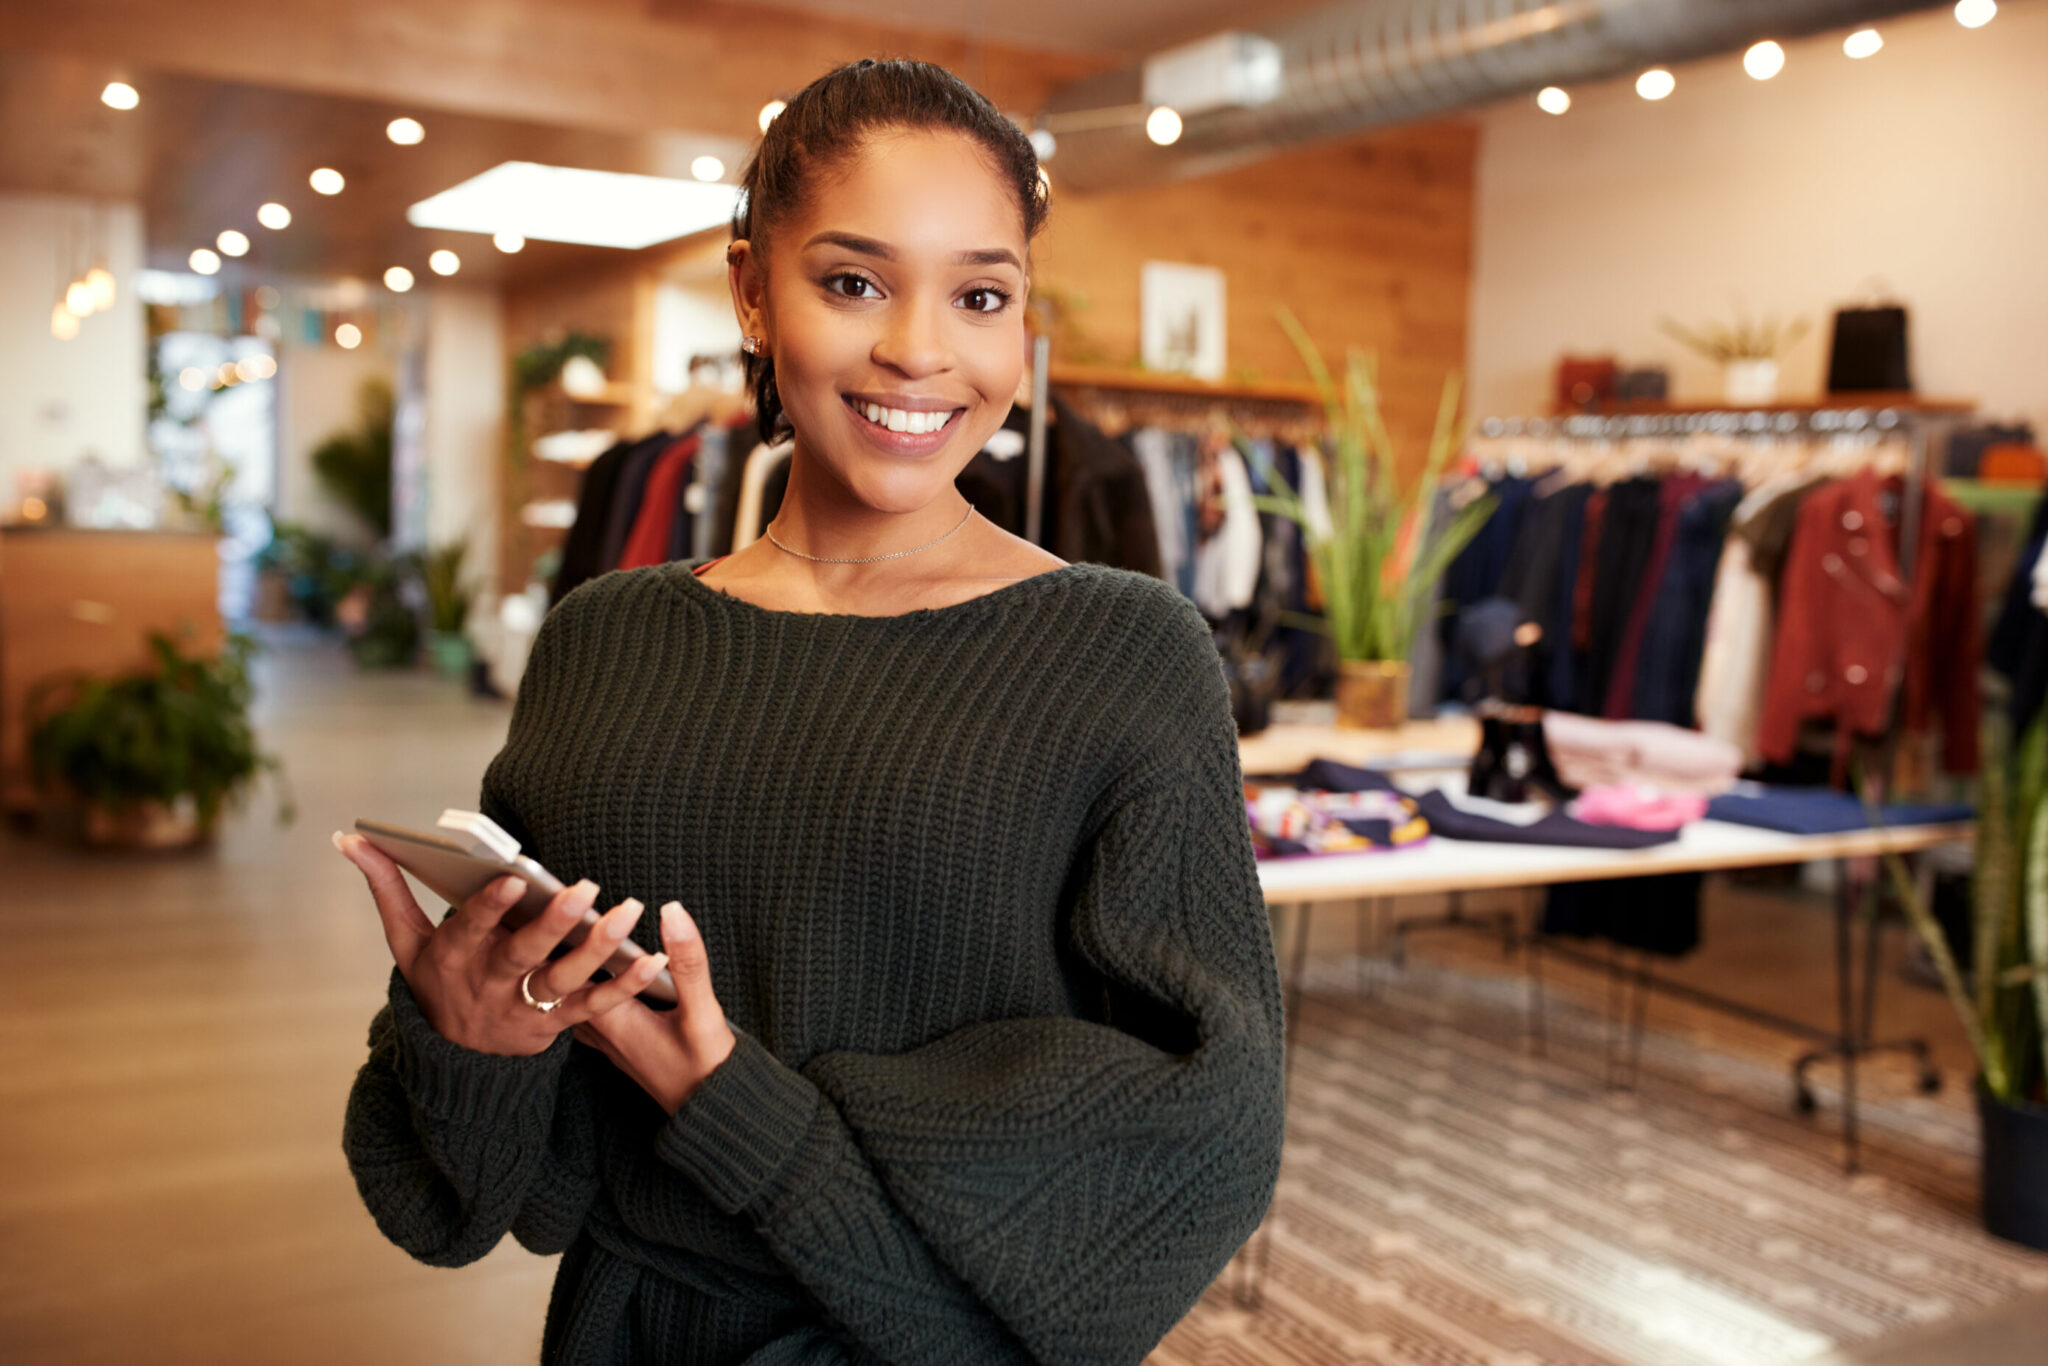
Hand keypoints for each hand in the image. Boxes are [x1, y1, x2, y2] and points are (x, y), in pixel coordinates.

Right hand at [335, 831, 670, 1056]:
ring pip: (564, 980)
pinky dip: (625, 986)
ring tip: (629, 914)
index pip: (470, 930)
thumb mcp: (405, 941)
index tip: (515, 878)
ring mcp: (524, 1008)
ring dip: (598, 949)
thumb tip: (347, 838)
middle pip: (523, 955)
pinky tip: (655, 959)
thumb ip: (385, 887)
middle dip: (553, 923)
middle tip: (586, 887)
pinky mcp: (556, 1026)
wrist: (453, 1060)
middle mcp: (489, 985)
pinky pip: (595, 1009)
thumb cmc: (435, 981)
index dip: (490, 907)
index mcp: (453, 958)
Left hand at [573, 902, 735, 1112]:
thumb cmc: (707, 1067)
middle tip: (555, 903)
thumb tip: (672, 911)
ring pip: (573, 996)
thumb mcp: (702, 1012)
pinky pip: (586, 1010)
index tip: (562, 895)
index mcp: (614, 1018)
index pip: (576, 966)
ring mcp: (607, 1042)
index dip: (568, 931)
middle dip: (562, 944)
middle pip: (567, 980)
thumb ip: (688, 961)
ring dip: (569, 967)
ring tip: (561, 932)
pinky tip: (586, 974)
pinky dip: (583, 988)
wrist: (713, 1113)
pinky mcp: (618, 1046)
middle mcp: (601, 1031)